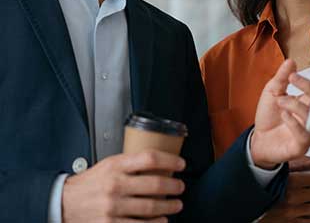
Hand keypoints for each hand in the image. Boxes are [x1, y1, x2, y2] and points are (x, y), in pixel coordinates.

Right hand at [62, 150, 185, 221]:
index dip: (170, 160)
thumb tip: (159, 163)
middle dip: (174, 186)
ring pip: (150, 207)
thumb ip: (131, 163)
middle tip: (181, 187)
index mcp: (116, 165)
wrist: (64, 203)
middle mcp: (115, 184)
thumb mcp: (109, 164)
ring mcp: (113, 207)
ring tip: (176, 204)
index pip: (150, 158)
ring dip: (169, 206)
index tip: (181, 164)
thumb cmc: (91, 182)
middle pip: (154, 184)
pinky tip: (162, 221)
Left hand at [251, 59, 309, 168]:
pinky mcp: (301, 146)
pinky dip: (294, 122)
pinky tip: (284, 115)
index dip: (307, 81)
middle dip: (308, 88)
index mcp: (307, 103)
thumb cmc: (269, 115)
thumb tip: (291, 61)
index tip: (292, 75)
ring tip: (281, 101)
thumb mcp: (273, 92)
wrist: (258, 139)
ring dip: (296, 105)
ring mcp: (308, 132)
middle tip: (292, 80)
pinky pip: (305, 135)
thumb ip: (282, 77)